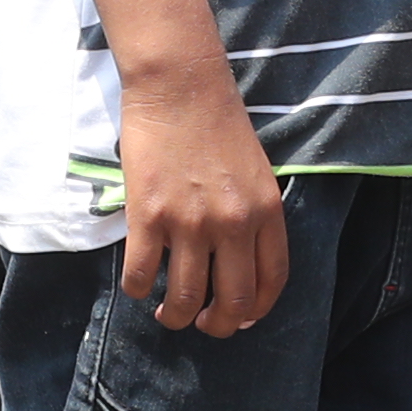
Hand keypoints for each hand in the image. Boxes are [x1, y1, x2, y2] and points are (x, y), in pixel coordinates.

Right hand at [113, 65, 286, 334]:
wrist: (179, 84)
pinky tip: (139, 284)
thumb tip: (240, 263)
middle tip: (202, 323)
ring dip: (176, 316)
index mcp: (266, 211)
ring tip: (168, 313)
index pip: (272, 282)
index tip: (242, 318)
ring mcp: (190, 222)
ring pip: (186, 299)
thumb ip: (254, 216)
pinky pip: (142, 275)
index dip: (256, 310)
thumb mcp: (256, 171)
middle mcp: (233, 223)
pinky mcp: (149, 216)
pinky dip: (138, 290)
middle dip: (217, 325)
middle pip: (233, 302)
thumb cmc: (218, 122)